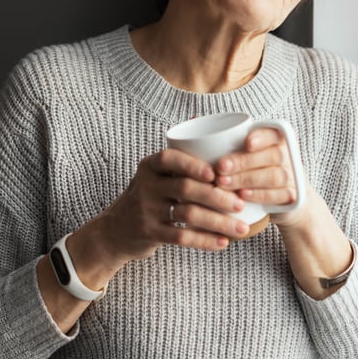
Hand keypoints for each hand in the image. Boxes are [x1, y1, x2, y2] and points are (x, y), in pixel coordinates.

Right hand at [93, 148, 252, 262]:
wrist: (116, 230)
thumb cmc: (148, 196)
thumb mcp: (154, 172)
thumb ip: (177, 152)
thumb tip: (199, 116)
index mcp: (150, 165)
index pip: (170, 158)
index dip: (194, 165)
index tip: (218, 174)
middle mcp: (146, 185)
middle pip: (185, 187)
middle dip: (217, 196)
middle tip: (240, 203)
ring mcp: (146, 210)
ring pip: (187, 214)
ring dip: (218, 222)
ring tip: (241, 227)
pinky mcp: (149, 233)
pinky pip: (181, 237)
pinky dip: (205, 240)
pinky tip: (223, 242)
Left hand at [211, 127, 308, 228]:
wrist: (285, 199)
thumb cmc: (255, 168)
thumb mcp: (244, 151)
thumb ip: (223, 137)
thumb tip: (193, 117)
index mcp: (276, 138)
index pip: (274, 132)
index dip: (262, 137)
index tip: (246, 142)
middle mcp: (287, 155)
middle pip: (272, 156)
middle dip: (244, 162)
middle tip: (220, 168)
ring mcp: (292, 176)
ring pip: (273, 176)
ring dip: (247, 180)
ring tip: (224, 183)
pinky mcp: (293, 196)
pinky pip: (279, 195)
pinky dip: (260, 195)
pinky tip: (242, 196)